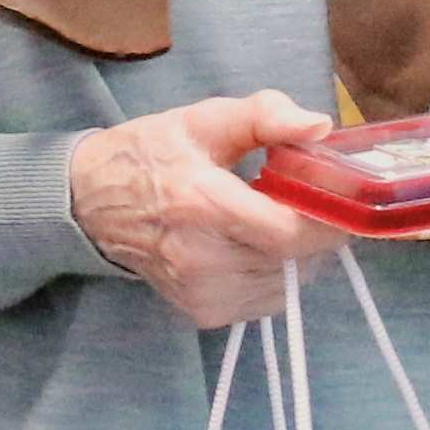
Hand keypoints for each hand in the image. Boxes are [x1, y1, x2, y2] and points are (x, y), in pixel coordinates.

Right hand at [69, 91, 348, 328]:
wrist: (90, 203)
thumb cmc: (150, 154)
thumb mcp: (204, 119)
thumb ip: (265, 116)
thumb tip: (320, 127)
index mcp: (202, 203)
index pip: (291, 232)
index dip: (329, 218)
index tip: (340, 194)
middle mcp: (202, 258)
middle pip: (296, 260)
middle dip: (316, 230)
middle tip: (306, 198)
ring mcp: (201, 293)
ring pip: (288, 282)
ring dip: (297, 253)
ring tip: (271, 219)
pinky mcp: (203, 313)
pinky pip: (267, 299)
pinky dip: (276, 273)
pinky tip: (254, 245)